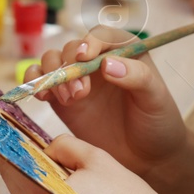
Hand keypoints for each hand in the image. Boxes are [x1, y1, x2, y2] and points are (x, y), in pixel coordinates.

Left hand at [0, 135, 177, 193]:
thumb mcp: (97, 158)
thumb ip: (62, 145)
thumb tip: (45, 148)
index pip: (11, 165)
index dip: (7, 144)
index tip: (2, 129)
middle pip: (15, 183)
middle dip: (23, 162)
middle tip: (33, 144)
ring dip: (35, 183)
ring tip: (60, 171)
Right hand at [25, 26, 187, 182]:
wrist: (147, 158)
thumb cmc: (158, 123)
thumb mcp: (155, 98)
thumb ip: (137, 77)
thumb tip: (107, 64)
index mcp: (123, 51)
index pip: (100, 35)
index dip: (89, 42)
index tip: (84, 57)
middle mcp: (96, 60)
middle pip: (71, 48)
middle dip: (69, 66)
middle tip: (79, 93)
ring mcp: (77, 79)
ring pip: (52, 62)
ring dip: (52, 75)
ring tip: (68, 100)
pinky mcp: (62, 99)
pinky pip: (41, 82)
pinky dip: (35, 83)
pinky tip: (42, 95)